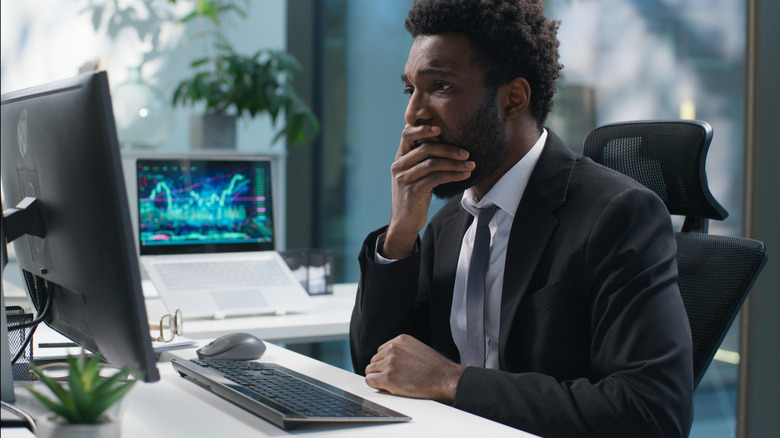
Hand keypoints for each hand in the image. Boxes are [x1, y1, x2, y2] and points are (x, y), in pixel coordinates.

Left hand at [364, 334, 464, 403]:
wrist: (443, 378)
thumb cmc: (434, 367)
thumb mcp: (417, 349)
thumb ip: (401, 350)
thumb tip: (388, 359)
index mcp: (400, 340)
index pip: (381, 350)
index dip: (386, 362)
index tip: (393, 369)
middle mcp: (393, 349)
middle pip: (374, 360)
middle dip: (381, 370)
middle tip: (393, 378)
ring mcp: (389, 363)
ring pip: (370, 370)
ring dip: (378, 377)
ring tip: (393, 383)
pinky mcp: (388, 377)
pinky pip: (370, 380)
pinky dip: (375, 385)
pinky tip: (386, 387)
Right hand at [383, 125, 473, 258]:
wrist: (404, 221)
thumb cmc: (415, 194)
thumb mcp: (416, 174)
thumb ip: (424, 159)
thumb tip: (448, 143)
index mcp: (400, 158)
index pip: (407, 134)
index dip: (422, 128)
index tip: (440, 128)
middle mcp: (399, 166)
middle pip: (425, 148)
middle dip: (449, 149)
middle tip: (467, 152)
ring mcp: (404, 179)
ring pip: (432, 163)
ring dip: (454, 163)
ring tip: (471, 165)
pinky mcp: (412, 191)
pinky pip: (435, 178)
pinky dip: (452, 175)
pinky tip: (464, 176)